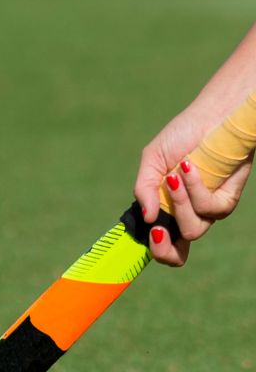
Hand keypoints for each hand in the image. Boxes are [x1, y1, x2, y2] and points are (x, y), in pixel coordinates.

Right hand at [134, 109, 253, 265]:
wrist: (213, 117)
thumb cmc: (182, 136)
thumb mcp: (152, 161)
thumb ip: (144, 189)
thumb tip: (147, 217)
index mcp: (168, 211)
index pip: (164, 247)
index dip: (157, 252)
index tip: (150, 235)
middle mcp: (188, 215)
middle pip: (177, 254)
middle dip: (163, 244)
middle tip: (157, 227)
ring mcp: (209, 211)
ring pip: (192, 229)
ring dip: (179, 203)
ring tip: (175, 174)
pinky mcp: (227, 200)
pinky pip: (209, 209)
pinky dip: (194, 188)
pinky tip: (189, 166)